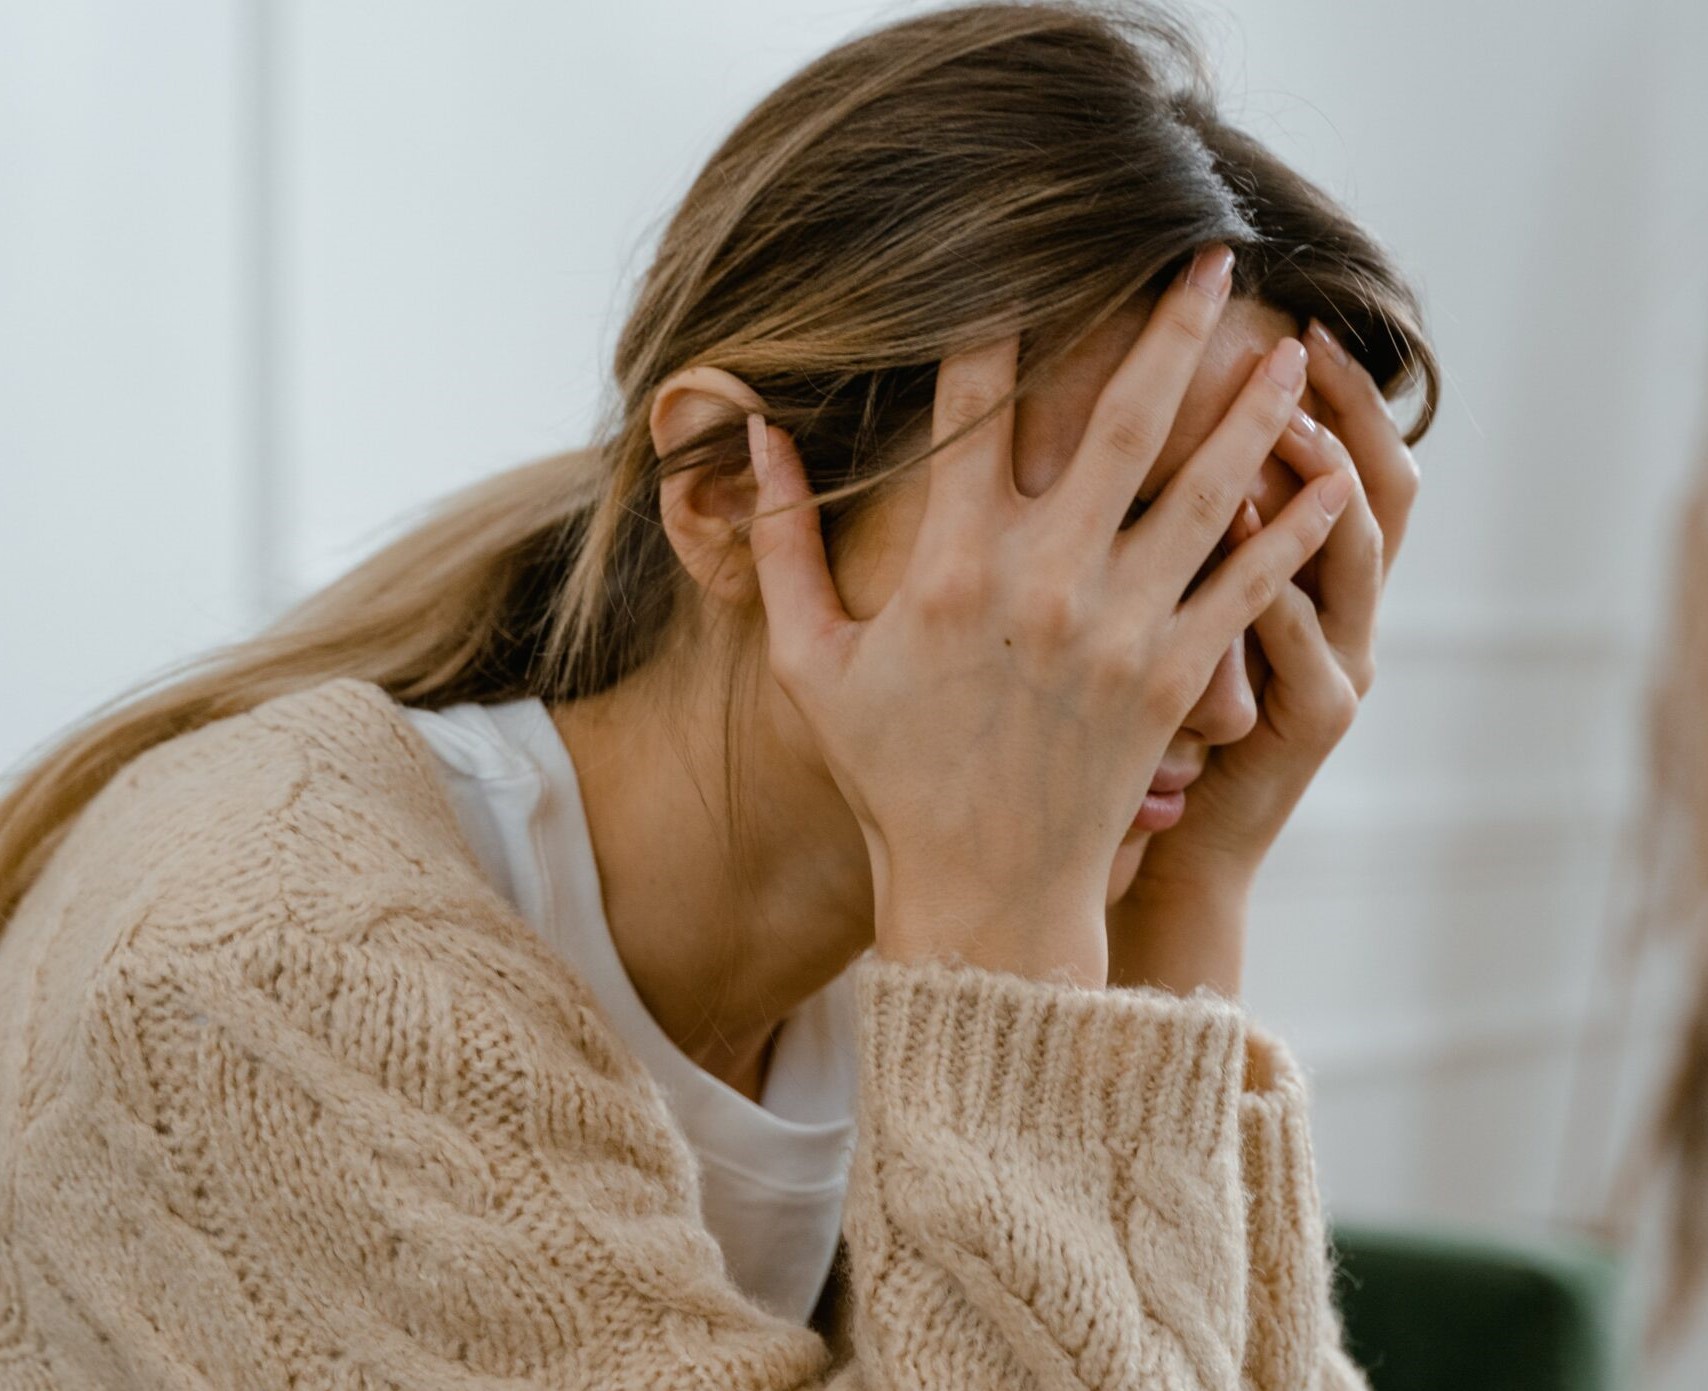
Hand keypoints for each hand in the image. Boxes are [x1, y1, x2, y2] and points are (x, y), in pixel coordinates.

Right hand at [743, 247, 1354, 987]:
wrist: (983, 890)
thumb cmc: (890, 774)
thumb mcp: (809, 663)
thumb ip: (780, 546)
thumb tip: (758, 435)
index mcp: (951, 564)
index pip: (976, 405)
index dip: (999, 319)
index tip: (1025, 256)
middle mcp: (1045, 578)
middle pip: (1123, 419)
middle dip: (1170, 327)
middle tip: (1210, 254)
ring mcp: (1121, 626)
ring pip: (1206, 488)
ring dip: (1252, 408)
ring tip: (1292, 345)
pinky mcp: (1176, 677)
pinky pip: (1250, 585)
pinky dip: (1296, 529)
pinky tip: (1331, 476)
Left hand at [1107, 319, 1421, 994]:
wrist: (1164, 846)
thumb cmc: (1145, 733)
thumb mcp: (1178, 624)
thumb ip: (1173, 533)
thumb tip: (1130, 432)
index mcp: (1302, 575)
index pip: (1340, 455)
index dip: (1333, 389)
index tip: (1285, 314)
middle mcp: (1338, 610)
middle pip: (1377, 485)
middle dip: (1341, 407)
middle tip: (1296, 338)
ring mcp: (1334, 663)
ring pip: (1354, 555)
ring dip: (1317, 482)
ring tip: (1275, 418)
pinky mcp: (1310, 720)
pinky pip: (1300, 642)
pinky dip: (1277, 583)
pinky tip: (1237, 528)